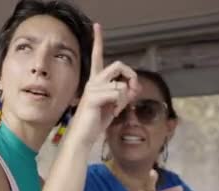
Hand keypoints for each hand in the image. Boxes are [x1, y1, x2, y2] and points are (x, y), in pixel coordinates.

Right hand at [68, 23, 140, 146]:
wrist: (83, 136)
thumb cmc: (96, 121)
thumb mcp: (115, 105)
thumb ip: (125, 94)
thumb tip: (135, 86)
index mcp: (96, 80)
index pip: (98, 57)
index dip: (98, 41)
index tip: (97, 26)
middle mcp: (93, 81)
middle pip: (118, 65)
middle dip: (131, 76)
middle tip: (134, 90)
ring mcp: (92, 88)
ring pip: (121, 85)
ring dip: (124, 99)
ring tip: (115, 109)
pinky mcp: (93, 97)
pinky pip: (117, 94)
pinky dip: (120, 104)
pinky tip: (112, 112)